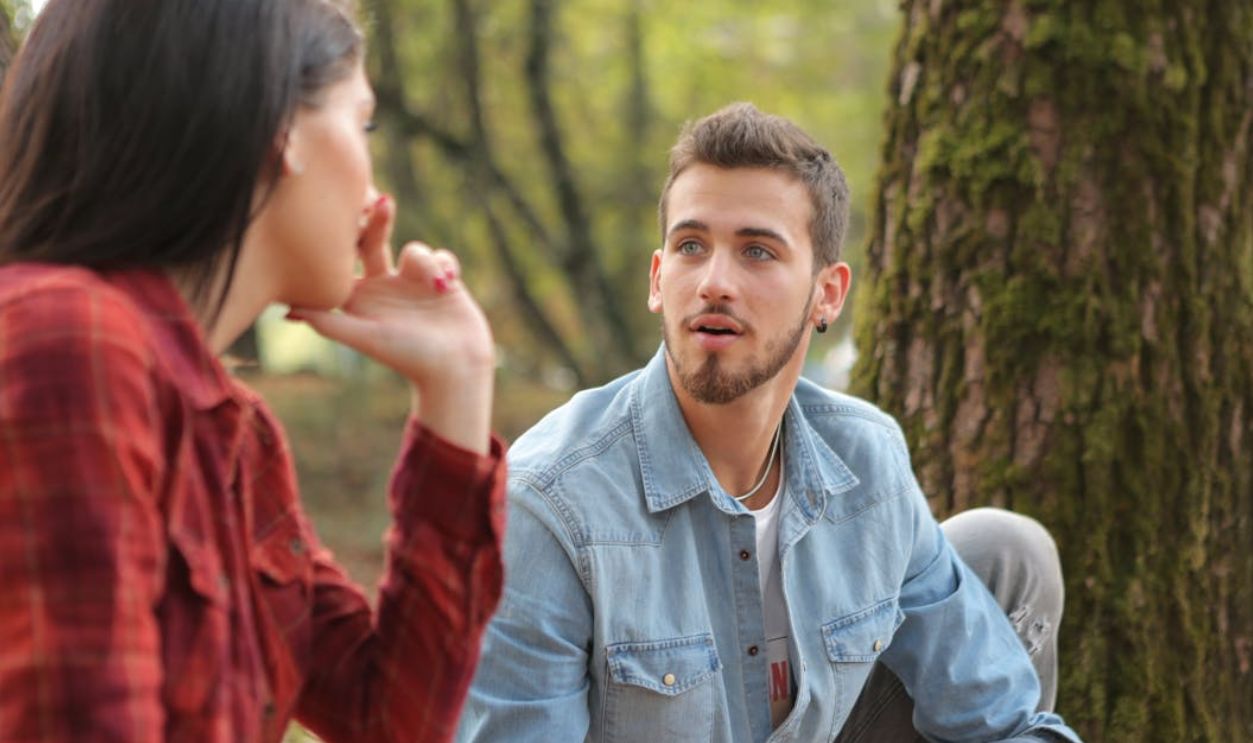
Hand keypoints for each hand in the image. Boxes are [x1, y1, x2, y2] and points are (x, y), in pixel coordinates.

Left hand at [288, 195, 493, 452]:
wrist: (455, 369)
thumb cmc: (408, 356)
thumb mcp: (365, 337)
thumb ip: (328, 322)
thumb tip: (285, 310)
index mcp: (361, 297)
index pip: (346, 256)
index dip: (345, 233)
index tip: (349, 214)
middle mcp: (384, 286)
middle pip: (376, 240)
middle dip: (380, 220)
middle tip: (383, 202)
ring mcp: (414, 283)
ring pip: (415, 249)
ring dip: (426, 262)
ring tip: (438, 286)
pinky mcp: (443, 282)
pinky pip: (441, 256)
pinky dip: (445, 266)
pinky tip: (449, 284)